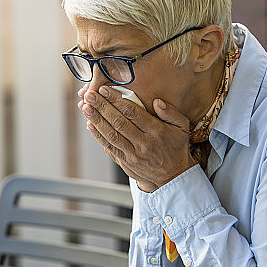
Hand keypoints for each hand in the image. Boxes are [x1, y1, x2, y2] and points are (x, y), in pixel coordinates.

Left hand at [78, 86, 196, 191]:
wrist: (172, 177)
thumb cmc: (176, 148)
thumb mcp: (182, 127)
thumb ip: (171, 113)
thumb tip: (157, 101)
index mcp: (156, 131)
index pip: (133, 112)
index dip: (116, 100)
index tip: (105, 89)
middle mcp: (143, 143)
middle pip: (118, 122)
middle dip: (102, 106)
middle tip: (89, 94)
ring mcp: (132, 154)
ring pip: (111, 134)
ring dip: (96, 119)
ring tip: (85, 106)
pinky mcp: (125, 162)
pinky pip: (109, 147)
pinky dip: (98, 135)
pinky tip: (90, 124)